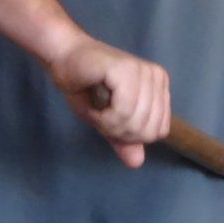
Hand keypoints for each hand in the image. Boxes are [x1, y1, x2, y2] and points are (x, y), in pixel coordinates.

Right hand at [44, 31, 170, 167]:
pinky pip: (123, 112)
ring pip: (134, 122)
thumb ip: (124, 139)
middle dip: (118, 132)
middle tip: (100, 115)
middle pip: (147, 130)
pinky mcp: (127, 70)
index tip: (110, 120)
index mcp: (160, 87)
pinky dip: (103, 118)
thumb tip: (137, 163)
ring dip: (107, 124)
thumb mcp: (108, 121)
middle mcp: (157, 76)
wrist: (63, 59)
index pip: (159, 131)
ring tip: (96, 108)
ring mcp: (144, 71)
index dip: (132, 136)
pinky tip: (93, 106)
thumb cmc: (85, 87)